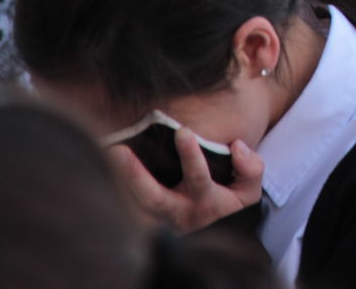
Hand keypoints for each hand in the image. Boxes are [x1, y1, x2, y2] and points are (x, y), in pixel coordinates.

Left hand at [109, 127, 264, 232]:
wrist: (214, 223)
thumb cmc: (230, 197)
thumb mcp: (249, 189)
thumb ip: (250, 168)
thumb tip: (237, 146)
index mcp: (206, 204)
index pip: (198, 180)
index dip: (191, 157)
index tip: (183, 132)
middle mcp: (179, 213)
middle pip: (153, 198)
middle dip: (136, 176)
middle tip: (118, 151)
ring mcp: (159, 217)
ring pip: (135, 203)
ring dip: (119, 179)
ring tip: (106, 152)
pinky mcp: (146, 216)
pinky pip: (127, 202)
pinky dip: (115, 183)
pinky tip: (104, 157)